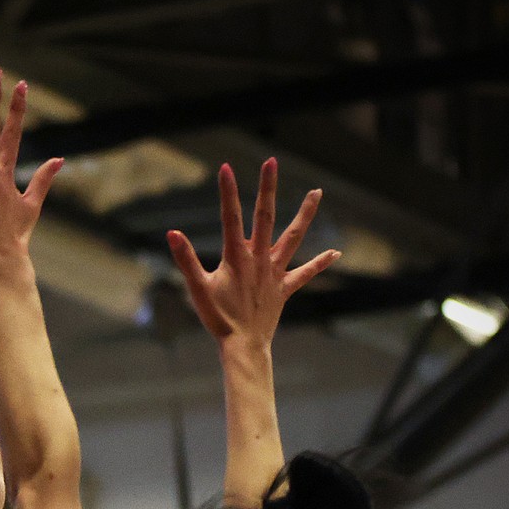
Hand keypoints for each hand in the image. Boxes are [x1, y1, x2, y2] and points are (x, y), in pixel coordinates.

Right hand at [166, 159, 338, 348]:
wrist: (243, 346)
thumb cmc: (218, 320)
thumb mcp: (198, 289)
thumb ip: (186, 260)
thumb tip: (172, 234)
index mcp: (237, 257)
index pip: (230, 217)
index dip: (227, 192)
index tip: (226, 168)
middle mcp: (259, 259)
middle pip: (265, 216)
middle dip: (267, 188)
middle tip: (271, 162)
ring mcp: (274, 272)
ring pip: (293, 237)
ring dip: (305, 214)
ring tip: (317, 192)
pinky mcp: (284, 288)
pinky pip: (305, 273)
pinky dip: (320, 263)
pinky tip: (335, 252)